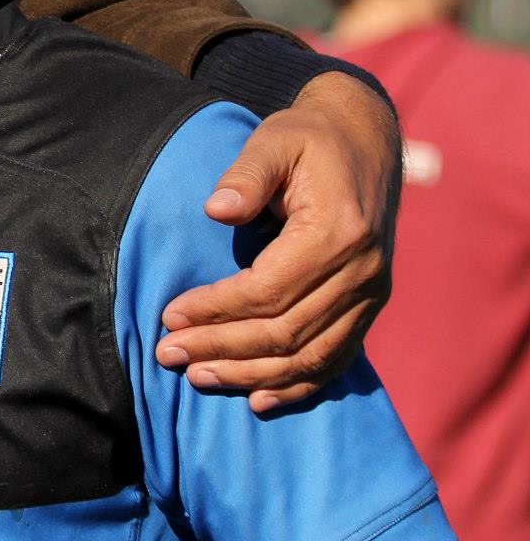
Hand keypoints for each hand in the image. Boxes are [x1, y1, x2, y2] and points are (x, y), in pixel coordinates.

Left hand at [153, 72, 398, 411]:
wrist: (365, 142)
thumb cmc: (307, 141)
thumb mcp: (274, 141)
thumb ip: (246, 173)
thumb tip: (216, 209)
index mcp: (337, 233)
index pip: (267, 291)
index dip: (215, 309)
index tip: (168, 316)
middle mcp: (362, 272)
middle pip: (284, 332)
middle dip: (221, 348)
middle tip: (167, 355)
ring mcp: (372, 294)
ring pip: (309, 355)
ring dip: (251, 374)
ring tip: (198, 377)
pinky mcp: (370, 305)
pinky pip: (336, 359)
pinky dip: (298, 385)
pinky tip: (259, 399)